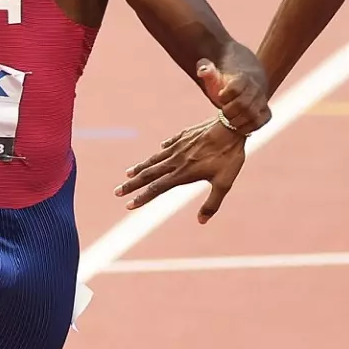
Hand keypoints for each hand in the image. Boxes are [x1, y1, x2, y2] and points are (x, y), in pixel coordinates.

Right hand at [113, 117, 245, 222]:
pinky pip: (168, 145)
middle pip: (148, 174)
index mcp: (183, 173)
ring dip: (139, 168)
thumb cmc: (230, 157)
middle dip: (131, 185)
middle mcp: (176, 160)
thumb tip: (201, 221)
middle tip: (117, 192)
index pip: (157, 188)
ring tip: (127, 174)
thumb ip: (212, 203)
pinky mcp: (183, 136)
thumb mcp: (224, 183)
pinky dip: (161, 151)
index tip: (129, 205)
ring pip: (154, 159)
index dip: (142, 198)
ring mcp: (178, 147)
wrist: (231, 126)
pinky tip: (159, 151)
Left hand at [196, 56, 271, 134]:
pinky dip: (245, 128)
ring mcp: (262, 102)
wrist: (244, 84)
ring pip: (252, 116)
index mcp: (242, 78)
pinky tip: (237, 124)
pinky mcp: (266, 113)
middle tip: (224, 110)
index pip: (234, 89)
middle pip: (243, 105)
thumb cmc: (223, 82)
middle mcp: (256, 90)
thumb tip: (201, 70)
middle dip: (229, 111)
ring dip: (236, 121)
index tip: (221, 96)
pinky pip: (258, 123)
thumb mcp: (213, 74)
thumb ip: (205, 69)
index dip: (224, 96)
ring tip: (230, 117)